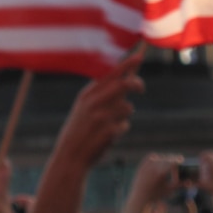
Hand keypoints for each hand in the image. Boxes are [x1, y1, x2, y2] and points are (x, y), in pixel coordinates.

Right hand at [54, 50, 144, 169]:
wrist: (70, 156)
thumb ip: (101, 94)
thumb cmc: (79, 131)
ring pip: (127, 107)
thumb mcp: (84, 108)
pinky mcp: (110, 130)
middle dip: (137, 84)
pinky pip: (125, 124)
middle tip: (141, 89)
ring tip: (110, 124)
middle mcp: (94, 102)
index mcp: (87, 94)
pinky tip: (108, 136)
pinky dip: (121, 129)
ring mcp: (102, 116)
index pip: (110, 74)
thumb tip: (124, 79)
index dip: (127, 64)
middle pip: (124, 84)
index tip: (140, 56)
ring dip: (125, 114)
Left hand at [131, 153, 181, 204]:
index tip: (181, 159)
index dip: (178, 160)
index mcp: (161, 173)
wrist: (140, 196)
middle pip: (166, 158)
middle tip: (177, 159)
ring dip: (164, 158)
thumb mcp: (169, 190)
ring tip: (168, 161)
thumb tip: (190, 181)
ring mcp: (146, 166)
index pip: (172, 162)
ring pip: (159, 157)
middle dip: (172, 158)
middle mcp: (153, 168)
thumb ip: (179, 184)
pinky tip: (159, 159)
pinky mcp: (142, 165)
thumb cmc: (157, 195)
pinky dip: (155, 157)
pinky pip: (151, 157)